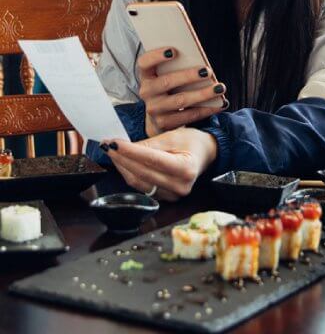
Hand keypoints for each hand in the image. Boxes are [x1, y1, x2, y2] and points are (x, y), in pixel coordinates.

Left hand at [101, 129, 217, 201]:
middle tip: (107, 145)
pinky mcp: (165, 198)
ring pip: (138, 182)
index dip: (130, 151)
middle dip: (121, 158)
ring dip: (122, 167)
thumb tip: (124, 148)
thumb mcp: (173, 136)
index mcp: (186, 169)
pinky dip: (130, 174)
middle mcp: (180, 186)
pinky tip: (123, 162)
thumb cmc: (192, 142)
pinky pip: (142, 186)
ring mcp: (172, 195)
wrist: (205, 154)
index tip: (113, 143)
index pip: (152, 160)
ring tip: (113, 152)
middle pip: (142, 174)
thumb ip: (149, 144)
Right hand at [137, 47, 226, 135]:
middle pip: (166, 82)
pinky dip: (207, 109)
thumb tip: (200, 59)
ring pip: (180, 100)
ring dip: (202, 94)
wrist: (159, 116)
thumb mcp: (167, 74)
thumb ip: (177, 65)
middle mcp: (146, 92)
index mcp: (146, 75)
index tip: (174, 50)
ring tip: (219, 88)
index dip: (156, 56)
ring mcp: (154, 109)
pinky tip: (220, 103)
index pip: (144, 62)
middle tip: (207, 71)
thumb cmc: (170, 86)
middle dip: (188, 76)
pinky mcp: (165, 123)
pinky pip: (188, 116)